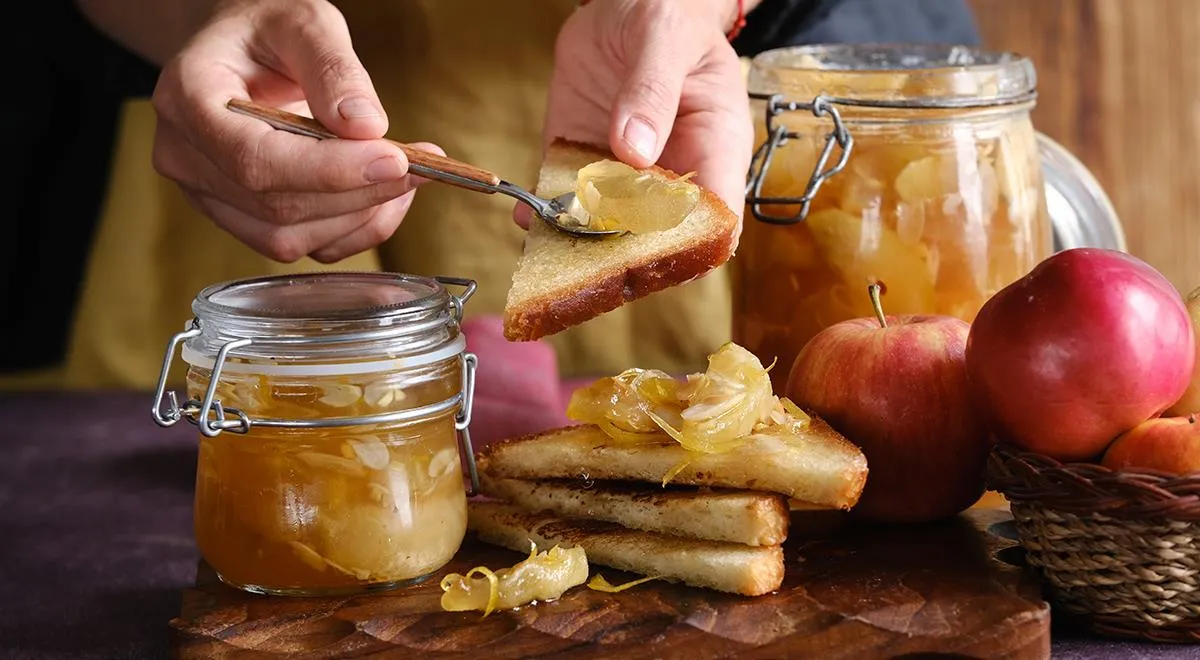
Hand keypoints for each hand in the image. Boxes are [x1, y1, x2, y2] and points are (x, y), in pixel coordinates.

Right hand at [150, 0, 436, 262]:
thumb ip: (333, 68)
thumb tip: (365, 125)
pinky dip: (353, 229)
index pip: (254, 159)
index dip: (328, 170)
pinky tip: (384, 195)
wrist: (244, 48)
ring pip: (289, 237)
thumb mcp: (304, 22)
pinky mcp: (241, 218)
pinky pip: (302, 246)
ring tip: (408, 174)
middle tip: (421, 164)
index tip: (395, 159)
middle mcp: (185, 155)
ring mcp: (207, 195)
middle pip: (277, 205)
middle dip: (359, 191)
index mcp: (187, 97)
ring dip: (361, 215)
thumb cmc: (268, 29)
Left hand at [520, 0, 752, 231]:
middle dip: (627, 250)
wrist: (625, 1)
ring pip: (609, 226)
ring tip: (552, 238)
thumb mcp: (664, 38)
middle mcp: (672, 169)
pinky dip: (546, 211)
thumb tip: (635, 151)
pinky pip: (567, 194)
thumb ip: (652, 90)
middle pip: (660, 235)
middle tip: (590, 244)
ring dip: (581, 238)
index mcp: (714, 145)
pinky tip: (528, 216)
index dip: (692, 245)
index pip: (716, 215)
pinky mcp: (583, 158)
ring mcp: (625, 170)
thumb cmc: (668, 13)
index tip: (654, 254)